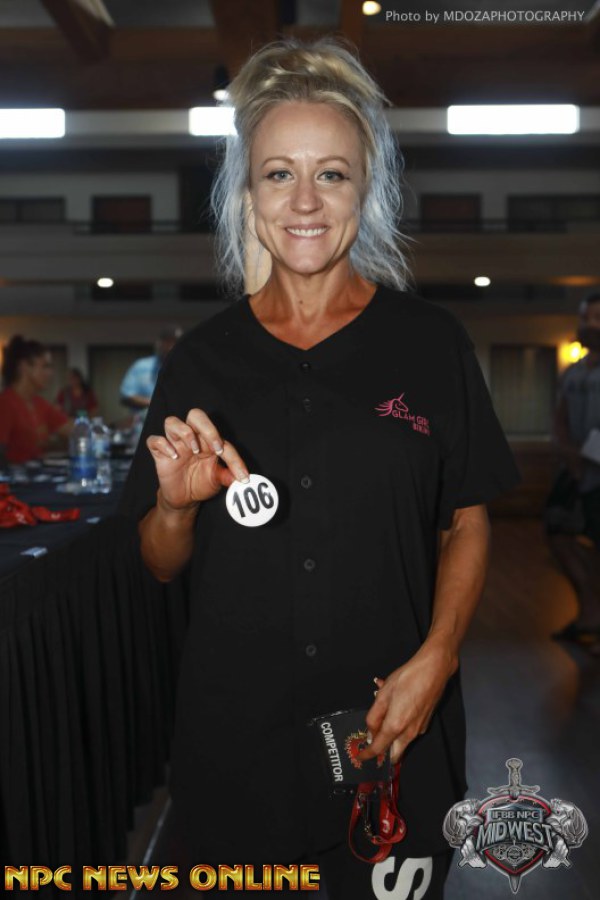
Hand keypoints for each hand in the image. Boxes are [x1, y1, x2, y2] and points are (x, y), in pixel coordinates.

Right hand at [146, 408, 248, 510]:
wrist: (184, 499)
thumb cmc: (202, 483)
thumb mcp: (217, 480)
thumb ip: (227, 476)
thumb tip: (240, 479)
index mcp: (208, 441)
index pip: (222, 440)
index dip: (234, 457)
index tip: (242, 475)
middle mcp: (191, 438)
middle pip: (195, 415)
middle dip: (207, 428)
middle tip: (215, 447)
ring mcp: (174, 444)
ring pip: (171, 421)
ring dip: (184, 432)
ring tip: (194, 450)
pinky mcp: (159, 454)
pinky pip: (154, 441)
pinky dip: (163, 445)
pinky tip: (174, 456)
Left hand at [356, 640, 456, 764]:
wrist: (434, 670)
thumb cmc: (409, 678)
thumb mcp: (383, 694)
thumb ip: (374, 717)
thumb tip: (370, 732)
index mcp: (396, 726)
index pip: (378, 748)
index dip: (367, 755)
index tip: (361, 756)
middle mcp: (409, 732)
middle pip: (393, 753)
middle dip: (382, 751)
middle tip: (372, 742)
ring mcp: (419, 729)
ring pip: (400, 740)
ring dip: (390, 732)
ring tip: (383, 708)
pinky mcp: (425, 722)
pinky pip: (408, 729)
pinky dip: (399, 722)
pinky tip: (395, 704)